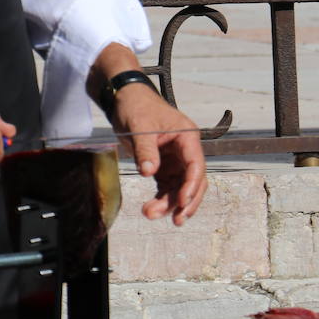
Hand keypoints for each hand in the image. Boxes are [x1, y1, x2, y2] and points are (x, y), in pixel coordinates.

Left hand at [110, 83, 206, 225]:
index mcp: (187, 137)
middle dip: (185, 202)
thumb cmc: (136, 105)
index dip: (191, 185)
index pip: (196, 165)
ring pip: (179, 187)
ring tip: (151, 214)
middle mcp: (184, 150)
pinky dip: (161, 199)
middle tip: (176, 220)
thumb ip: (145, 150)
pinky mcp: (162, 166)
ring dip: (169, 203)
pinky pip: (166, 186)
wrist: (123, 98)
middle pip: (192, 181)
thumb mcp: (139, 126)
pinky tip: (152, 209)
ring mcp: (174, 159)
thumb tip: (149, 173)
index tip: (182, 201)